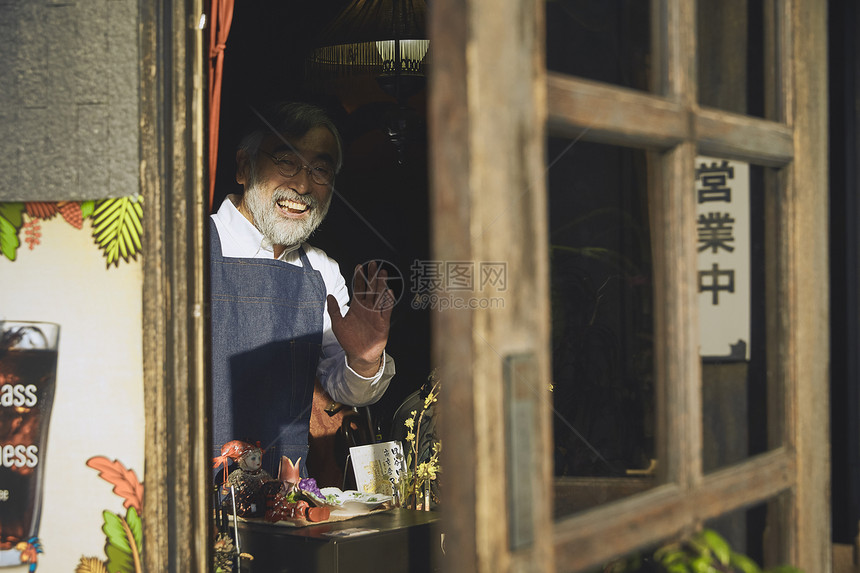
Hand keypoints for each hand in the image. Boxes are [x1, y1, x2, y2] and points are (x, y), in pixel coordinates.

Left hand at [327, 261, 393, 376]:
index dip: (359, 277)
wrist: (360, 354)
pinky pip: (386, 309)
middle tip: (373, 264)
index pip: (359, 288)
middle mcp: (367, 308)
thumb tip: (329, 296)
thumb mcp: (338, 324)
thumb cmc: (348, 340)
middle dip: (372, 276)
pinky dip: (388, 301)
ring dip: (381, 285)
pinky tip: (389, 292)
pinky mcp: (383, 322)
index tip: (359, 267)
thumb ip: (334, 310)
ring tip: (383, 274)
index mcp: (357, 307)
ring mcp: (376, 314)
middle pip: (371, 288)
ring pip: (379, 296)